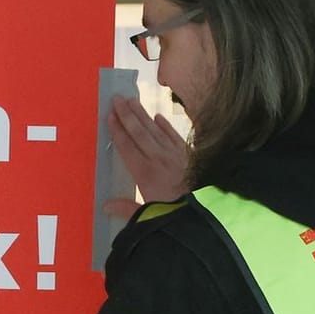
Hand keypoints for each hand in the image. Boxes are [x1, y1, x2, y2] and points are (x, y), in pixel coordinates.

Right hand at [103, 94, 190, 218]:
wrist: (209, 208)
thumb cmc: (176, 212)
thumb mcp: (150, 215)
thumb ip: (127, 209)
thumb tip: (105, 205)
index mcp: (145, 173)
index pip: (127, 147)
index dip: (117, 131)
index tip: (110, 116)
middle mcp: (158, 159)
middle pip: (139, 133)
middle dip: (127, 115)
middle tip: (117, 98)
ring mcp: (174, 154)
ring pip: (155, 130)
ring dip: (142, 115)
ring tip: (132, 101)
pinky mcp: (189, 154)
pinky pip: (174, 136)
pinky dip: (166, 126)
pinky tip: (159, 117)